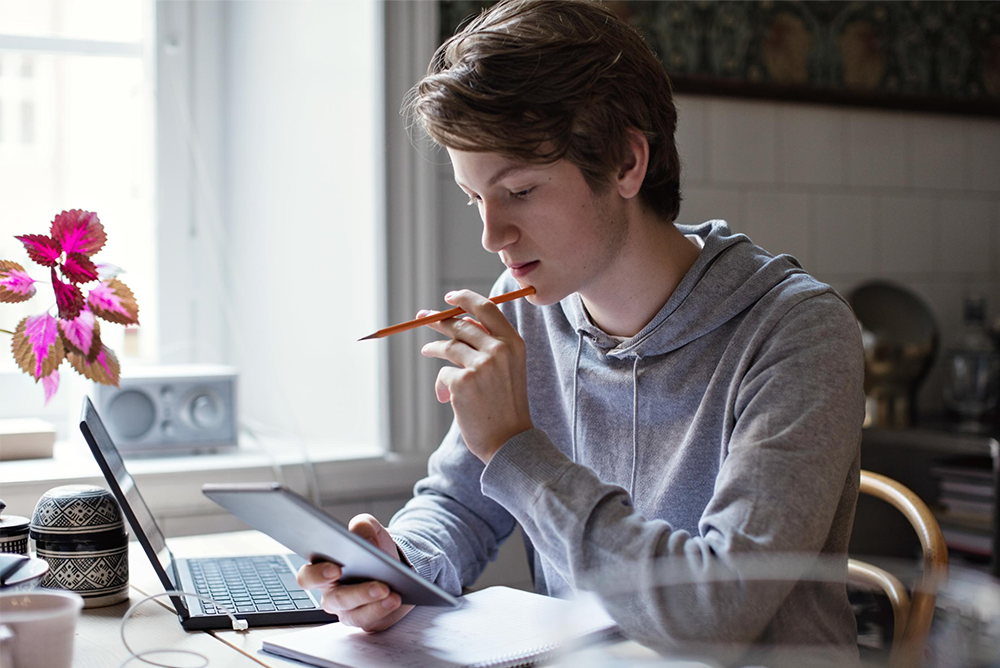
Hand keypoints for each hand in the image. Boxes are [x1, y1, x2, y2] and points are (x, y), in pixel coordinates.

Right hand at [295, 514, 412, 631]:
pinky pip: (372, 621)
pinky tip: (396, 598)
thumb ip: (362, 527)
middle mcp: (332, 593)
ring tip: (391, 593)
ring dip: (375, 605)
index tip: (335, 569)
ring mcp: (348, 610)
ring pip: (355, 614)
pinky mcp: (367, 619)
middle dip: (357, 593)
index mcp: (322, 569)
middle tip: (378, 586)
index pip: (308, 577)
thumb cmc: (373, 547)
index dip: (317, 575)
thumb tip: (365, 539)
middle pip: (336, 599)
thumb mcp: (369, 529)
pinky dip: (385, 610)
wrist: (395, 563)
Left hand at [419, 289, 533, 463]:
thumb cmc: (506, 406)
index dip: (465, 299)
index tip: (449, 298)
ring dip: (433, 348)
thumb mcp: (508, 369)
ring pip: (447, 346)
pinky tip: (446, 398)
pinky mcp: (463, 382)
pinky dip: (441, 387)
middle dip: (438, 320)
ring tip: (427, 351)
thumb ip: (490, 346)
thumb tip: (459, 323)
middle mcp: (499, 349)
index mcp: (514, 343)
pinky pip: (442, 374)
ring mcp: (481, 365)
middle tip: (422, 317)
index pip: (487, 308)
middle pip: (461, 324)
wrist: (509, 441)